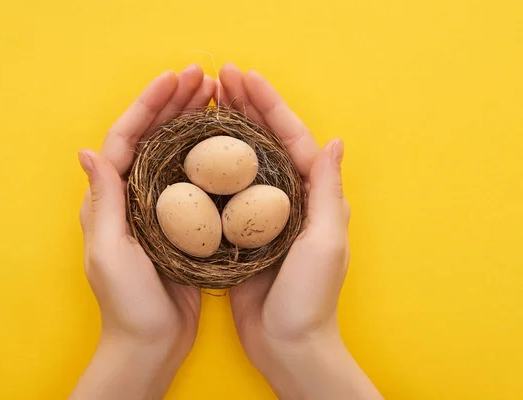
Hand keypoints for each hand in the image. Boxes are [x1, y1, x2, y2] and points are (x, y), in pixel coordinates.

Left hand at [70, 65, 214, 399]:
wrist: (151, 344)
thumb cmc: (126, 304)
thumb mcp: (109, 252)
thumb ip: (103, 203)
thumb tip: (89, 153)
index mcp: (112, 199)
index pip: (127, 138)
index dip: (148, 105)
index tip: (174, 80)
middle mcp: (135, 197)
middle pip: (154, 138)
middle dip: (175, 105)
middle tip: (203, 78)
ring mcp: (162, 208)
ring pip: (177, 153)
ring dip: (194, 123)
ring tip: (218, 99)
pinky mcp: (185, 224)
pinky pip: (197, 180)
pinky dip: (210, 156)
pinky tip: (229, 142)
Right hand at [218, 63, 381, 398]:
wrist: (287, 345)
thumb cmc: (311, 298)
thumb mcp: (325, 242)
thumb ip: (327, 191)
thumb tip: (334, 140)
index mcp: (311, 195)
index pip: (290, 137)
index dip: (268, 104)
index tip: (244, 77)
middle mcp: (286, 199)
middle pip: (263, 142)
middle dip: (243, 107)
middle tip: (216, 78)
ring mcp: (259, 214)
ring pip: (239, 161)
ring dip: (222, 130)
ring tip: (201, 103)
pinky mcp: (236, 233)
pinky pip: (221, 191)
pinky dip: (207, 167)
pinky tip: (189, 150)